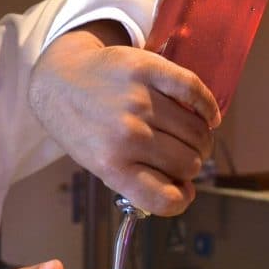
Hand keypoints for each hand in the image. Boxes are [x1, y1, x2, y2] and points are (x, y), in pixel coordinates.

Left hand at [28, 21, 220, 216]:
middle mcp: (126, 135)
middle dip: (192, 164)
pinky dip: (208, 107)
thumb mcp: (97, 163)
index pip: (164, 198)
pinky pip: (194, 90)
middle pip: (188, 163)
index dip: (181, 199)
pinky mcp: (147, 69)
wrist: (59, 80)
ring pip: (196, 131)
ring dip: (201, 139)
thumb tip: (184, 191)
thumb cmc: (83, 127)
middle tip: (186, 157)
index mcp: (111, 165)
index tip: (184, 191)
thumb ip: (136, 180)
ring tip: (193, 137)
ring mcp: (137, 100)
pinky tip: (208, 116)